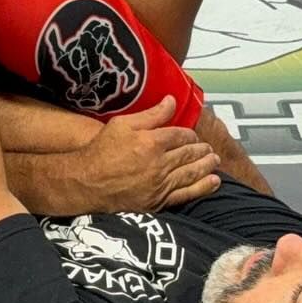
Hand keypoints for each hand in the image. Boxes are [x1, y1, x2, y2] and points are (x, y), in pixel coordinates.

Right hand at [78, 96, 221, 211]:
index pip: (181, 135)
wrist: (86, 183)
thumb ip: (150, 114)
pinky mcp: (158, 202)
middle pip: (189, 154)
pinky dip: (203, 187)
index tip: (190, 135)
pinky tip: (214, 182)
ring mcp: (160, 185)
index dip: (189, 134)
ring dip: (207, 165)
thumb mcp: (121, 124)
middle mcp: (159, 164)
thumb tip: (172, 101)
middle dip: (202, 149)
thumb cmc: (101, 151)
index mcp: (152, 142)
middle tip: (209, 147)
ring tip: (215, 160)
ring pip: (192, 173)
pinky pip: (186, 194)